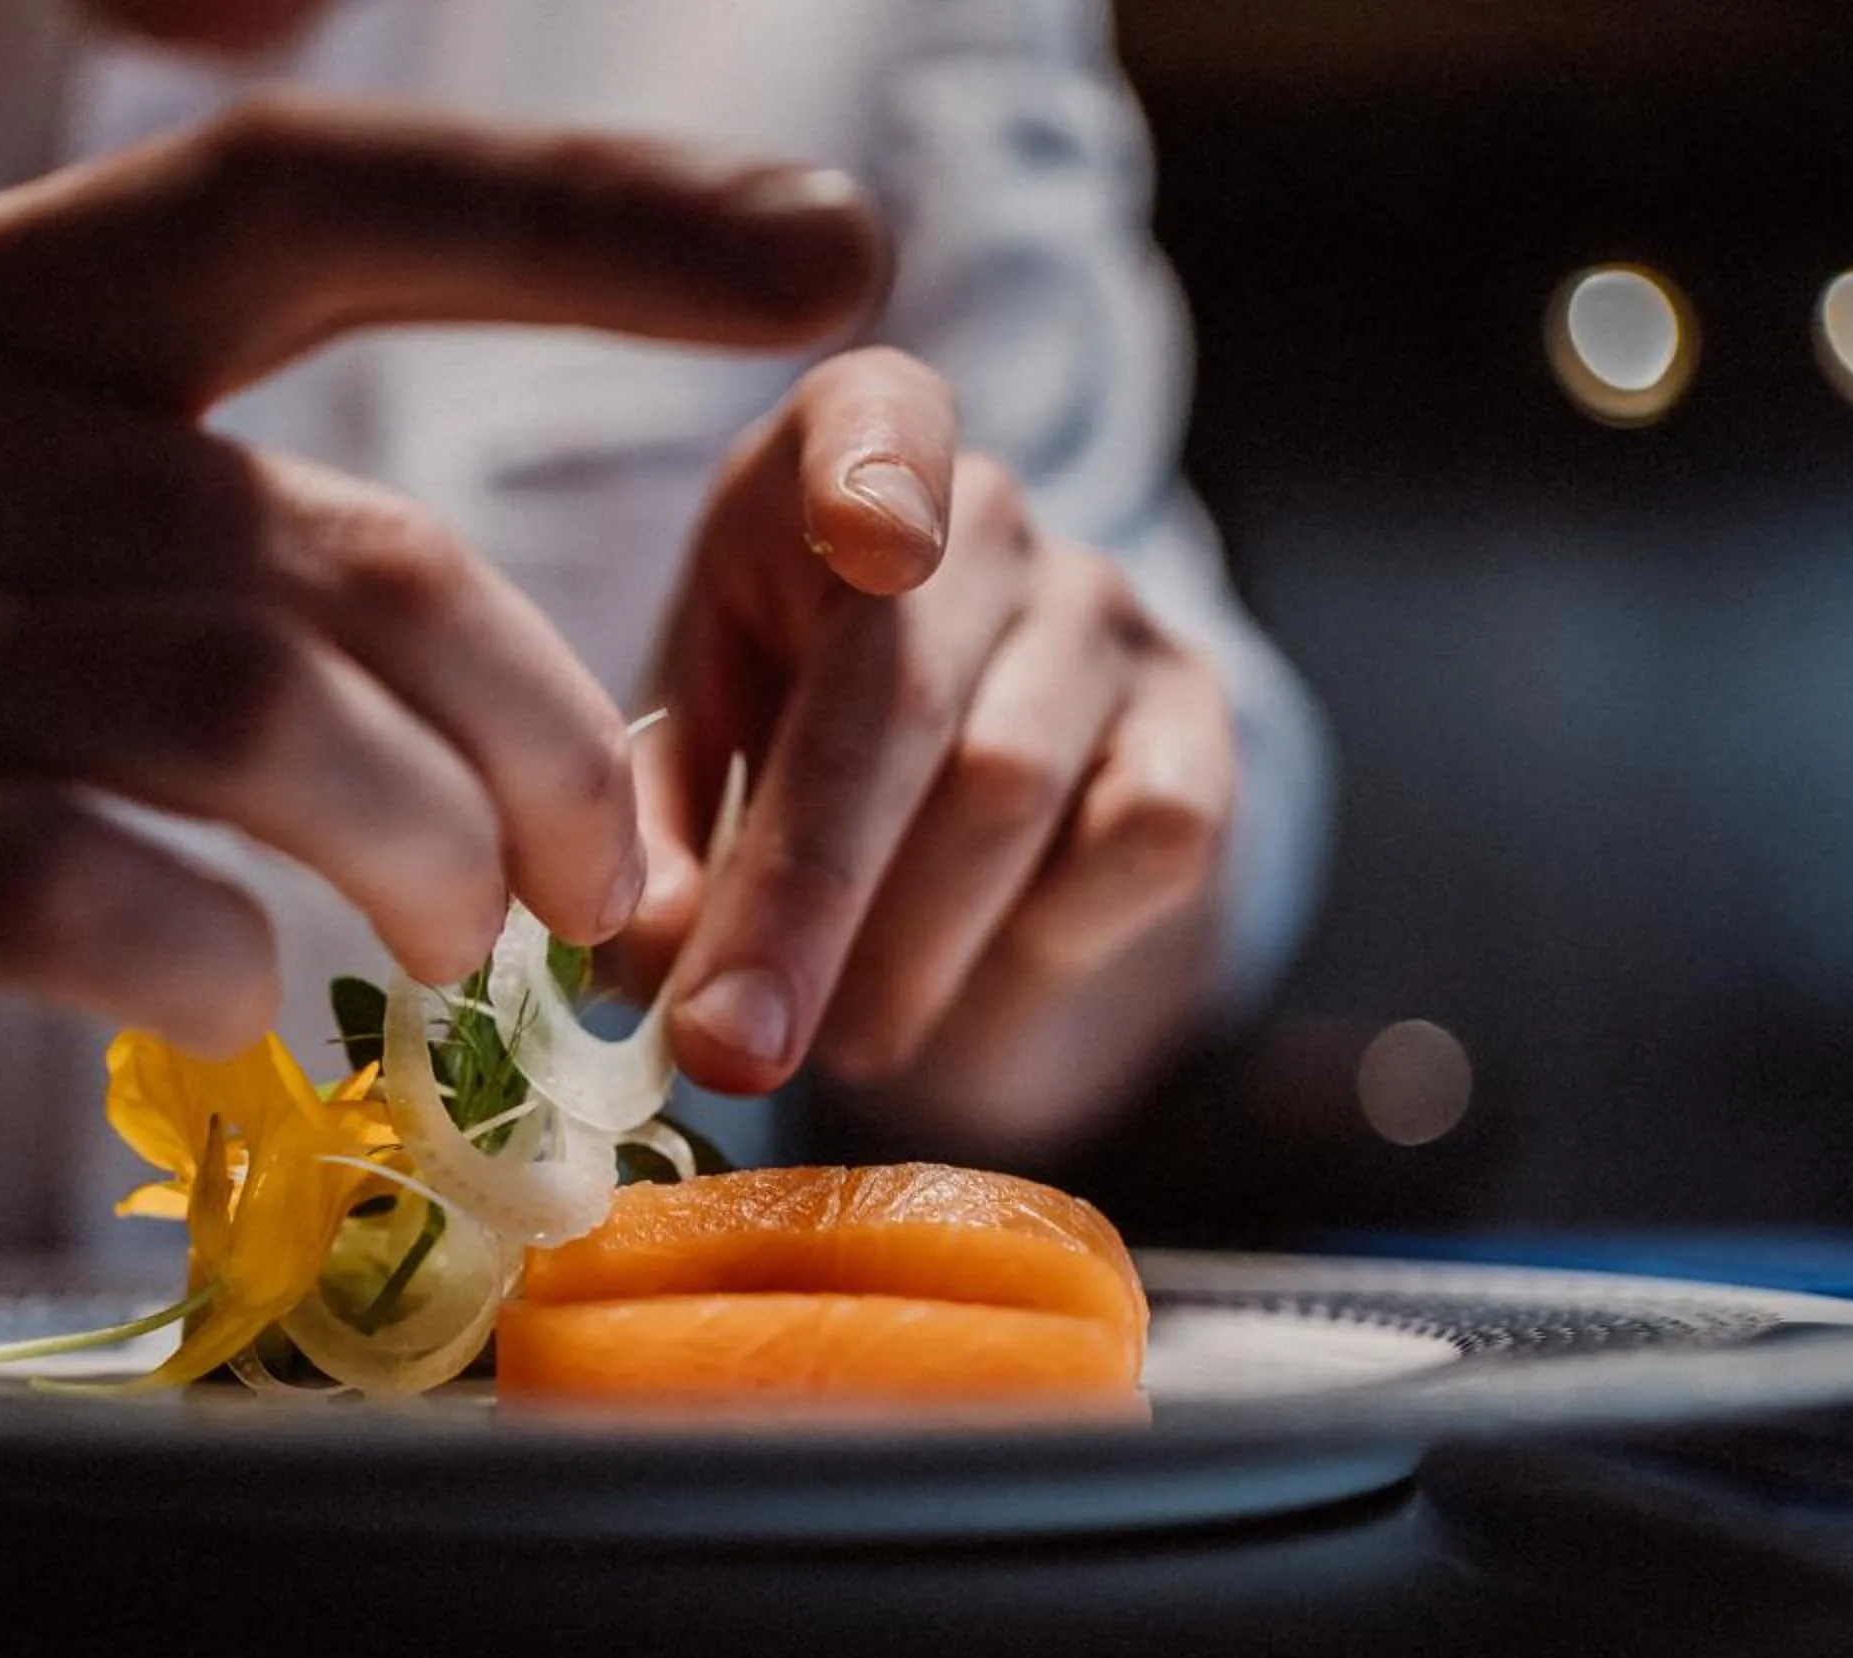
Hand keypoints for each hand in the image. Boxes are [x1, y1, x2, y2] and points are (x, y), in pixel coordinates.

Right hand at [0, 95, 876, 1068]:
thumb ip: (137, 505)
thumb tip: (429, 664)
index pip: (308, 197)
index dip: (584, 207)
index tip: (824, 258)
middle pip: (341, 545)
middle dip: (536, 728)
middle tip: (603, 869)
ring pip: (244, 707)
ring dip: (414, 853)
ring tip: (457, 948)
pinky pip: (68, 884)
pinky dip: (211, 958)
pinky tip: (241, 1003)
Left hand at [621, 348, 1236, 1149]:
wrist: (981, 824)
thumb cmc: (784, 753)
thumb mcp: (688, 764)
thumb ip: (651, 845)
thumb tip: (652, 955)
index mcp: (828, 463)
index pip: (872, 416)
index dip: (872, 467)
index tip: (869, 534)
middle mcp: (984, 512)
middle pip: (905, 691)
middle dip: (806, 892)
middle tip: (734, 1046)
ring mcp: (1105, 609)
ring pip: (1008, 790)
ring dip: (901, 956)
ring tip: (834, 1044)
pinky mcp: (1201, 722)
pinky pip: (1132, 842)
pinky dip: (1030, 946)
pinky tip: (966, 983)